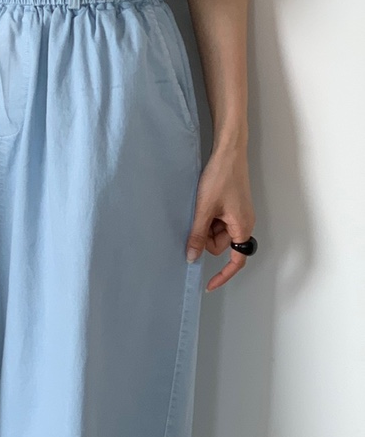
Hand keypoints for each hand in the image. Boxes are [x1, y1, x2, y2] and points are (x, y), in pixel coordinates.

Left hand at [185, 145, 255, 291]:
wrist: (228, 152)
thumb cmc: (220, 177)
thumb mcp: (204, 209)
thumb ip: (198, 235)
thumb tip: (192, 257)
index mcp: (242, 227)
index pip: (236, 261)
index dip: (223, 275)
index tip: (209, 285)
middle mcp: (244, 224)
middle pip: (220, 245)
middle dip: (207, 236)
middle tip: (200, 215)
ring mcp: (239, 215)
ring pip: (217, 233)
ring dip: (206, 224)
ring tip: (203, 204)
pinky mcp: (233, 207)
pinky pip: (218, 221)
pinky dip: (209, 216)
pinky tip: (205, 201)